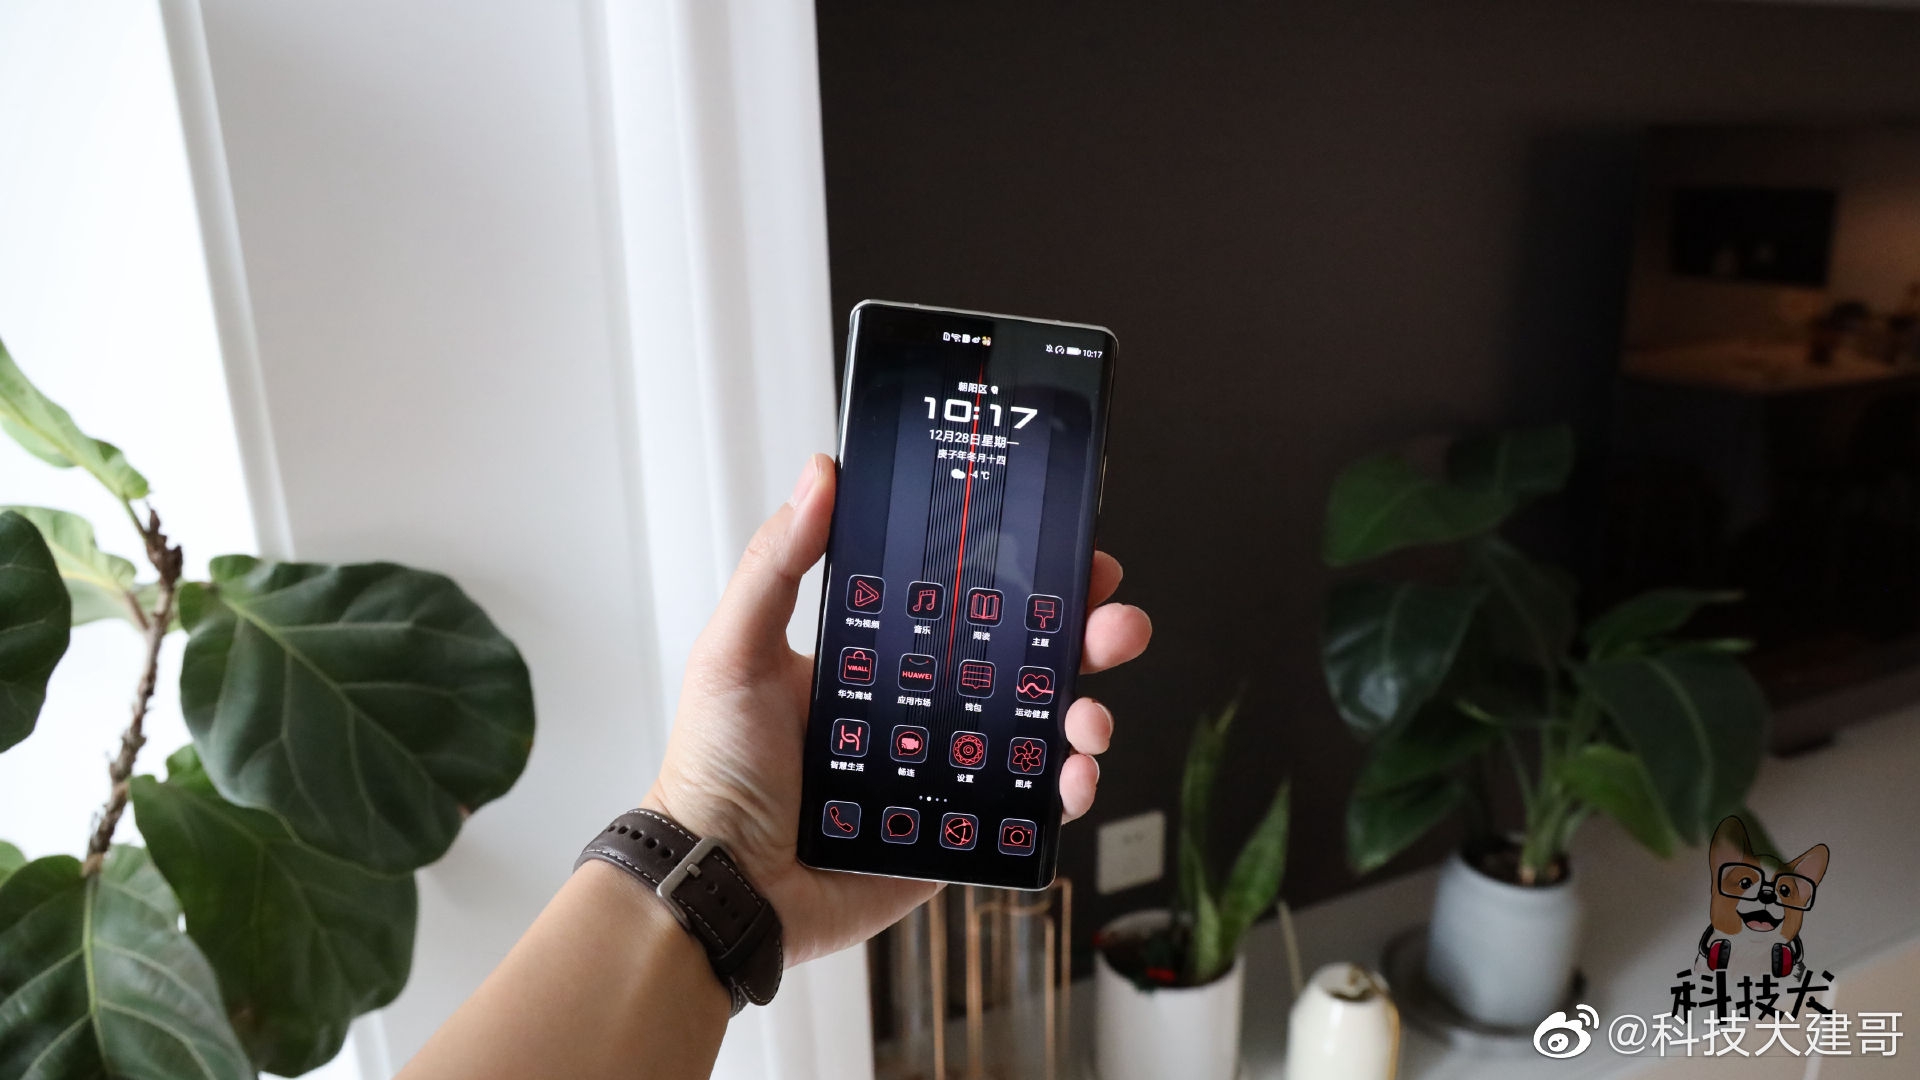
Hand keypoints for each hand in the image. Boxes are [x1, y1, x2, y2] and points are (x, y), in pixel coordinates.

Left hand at [643, 453, 1150, 964]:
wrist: (722, 883)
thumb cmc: (714, 771)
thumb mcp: (736, 650)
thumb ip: (777, 563)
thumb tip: (820, 475)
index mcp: (878, 656)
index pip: (967, 601)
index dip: (1024, 575)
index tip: (1066, 548)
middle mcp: (920, 707)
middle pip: (1023, 659)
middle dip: (1084, 636)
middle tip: (1114, 621)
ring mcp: (944, 768)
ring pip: (1041, 730)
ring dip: (1085, 713)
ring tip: (1090, 717)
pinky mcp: (957, 832)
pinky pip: (1029, 808)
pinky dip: (1067, 790)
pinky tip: (1074, 776)